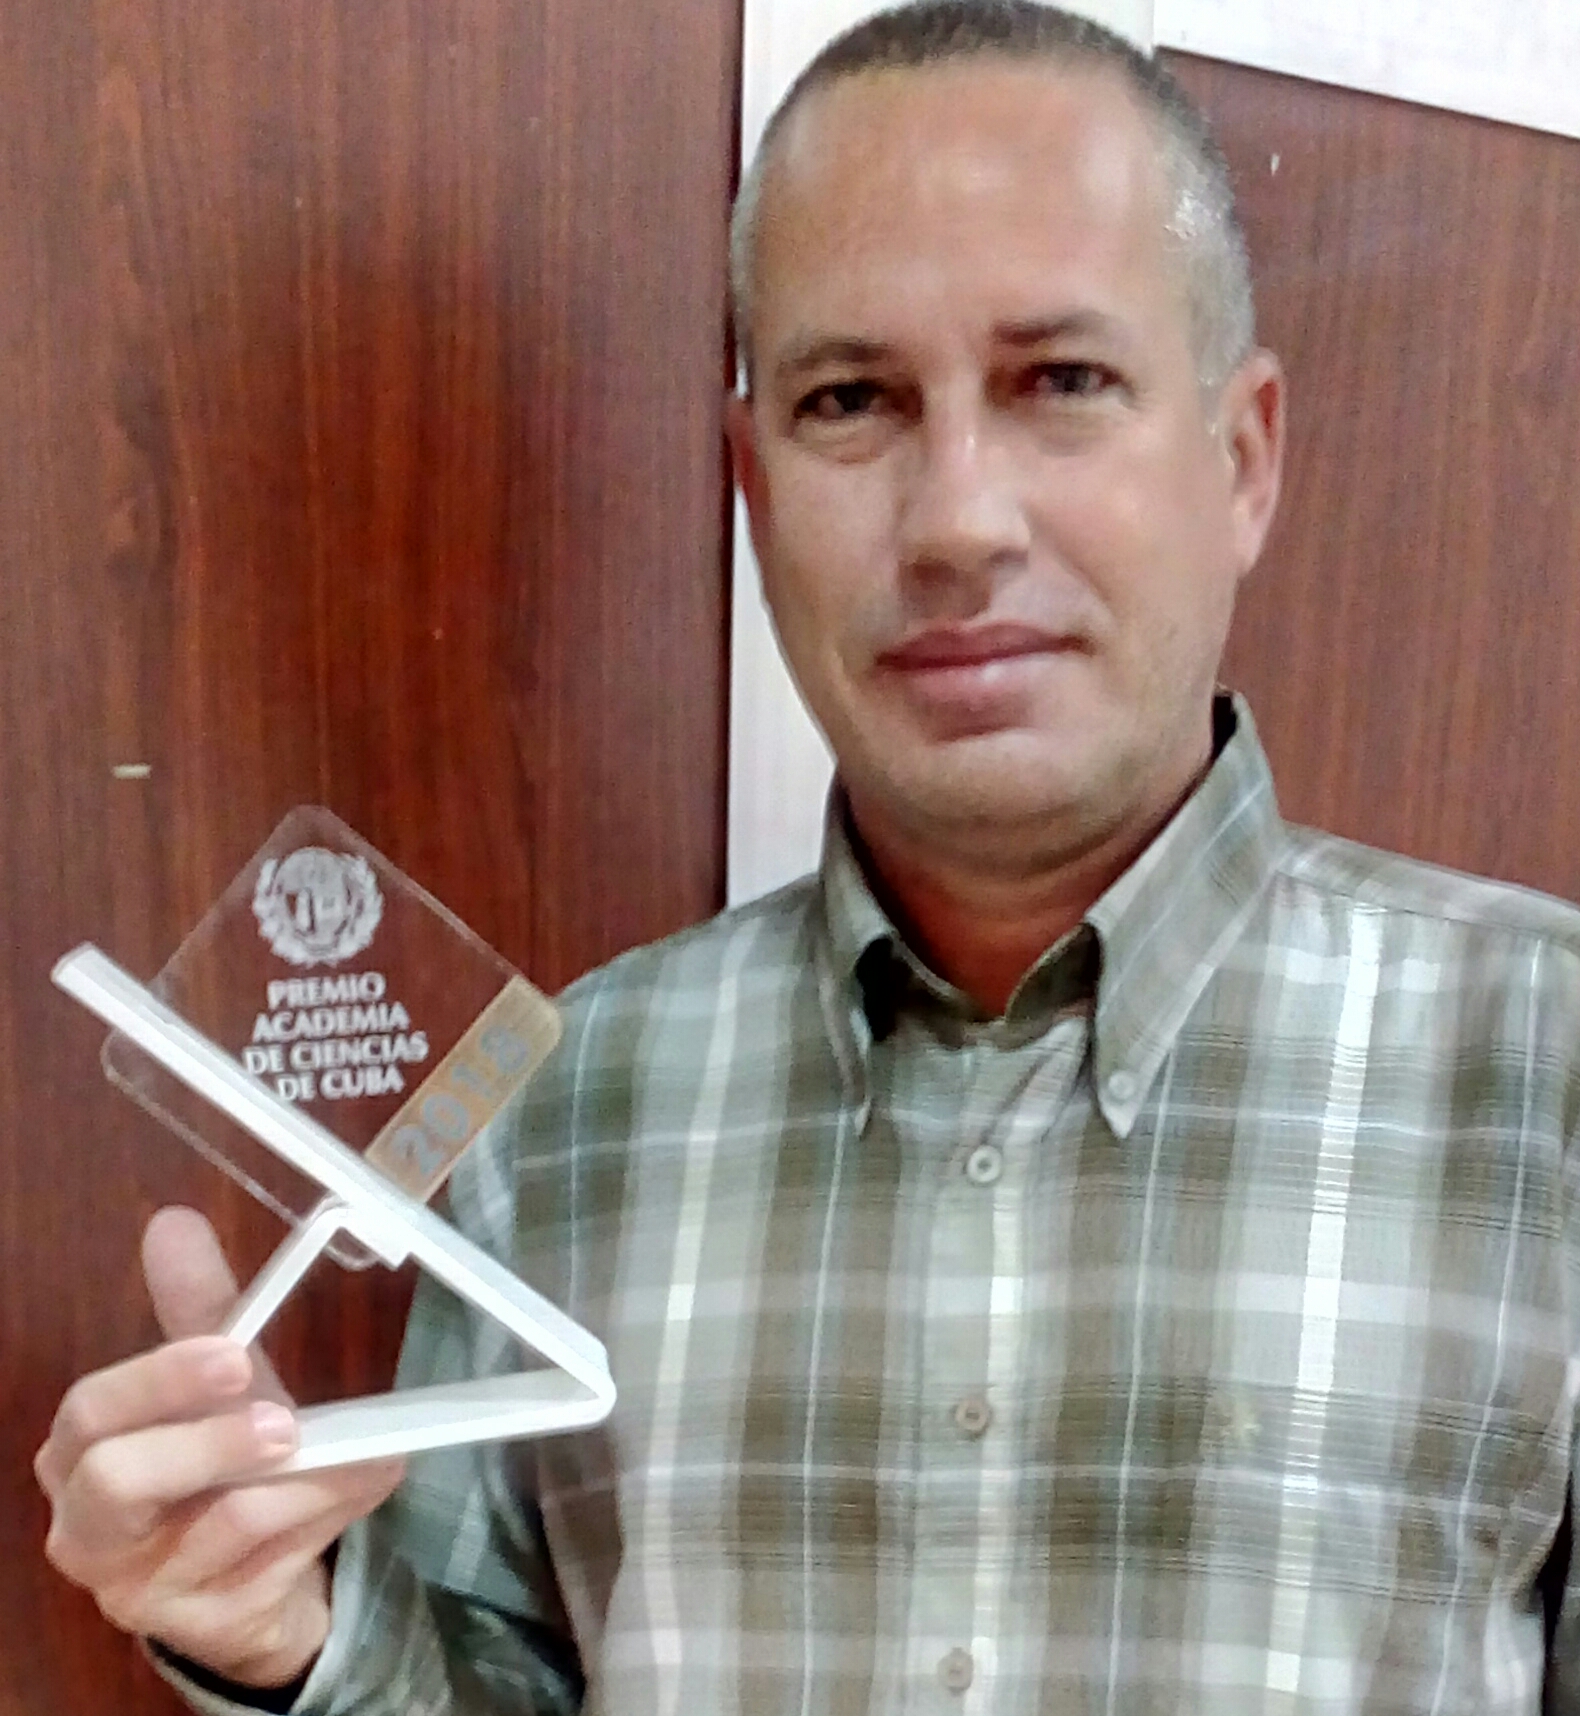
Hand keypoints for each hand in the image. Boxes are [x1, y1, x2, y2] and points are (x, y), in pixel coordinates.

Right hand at [34, 1207, 404, 1690]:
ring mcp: (136, 1588)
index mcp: (79, 1455)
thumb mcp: (219, 1386)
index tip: (233, 1354)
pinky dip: (331, 1510)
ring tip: (364, 1449)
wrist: (254, 1583)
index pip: (91, 1413)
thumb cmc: (222, 1467)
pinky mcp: (197, 1626)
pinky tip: (364, 1482)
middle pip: (116, 1481)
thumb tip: (173, 1223)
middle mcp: (86, 1529)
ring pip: (222, 1523)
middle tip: (284, 1422)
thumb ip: (199, 1309)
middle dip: (209, 1444)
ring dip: (311, 1477)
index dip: (160, 1380)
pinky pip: (275, 1561)